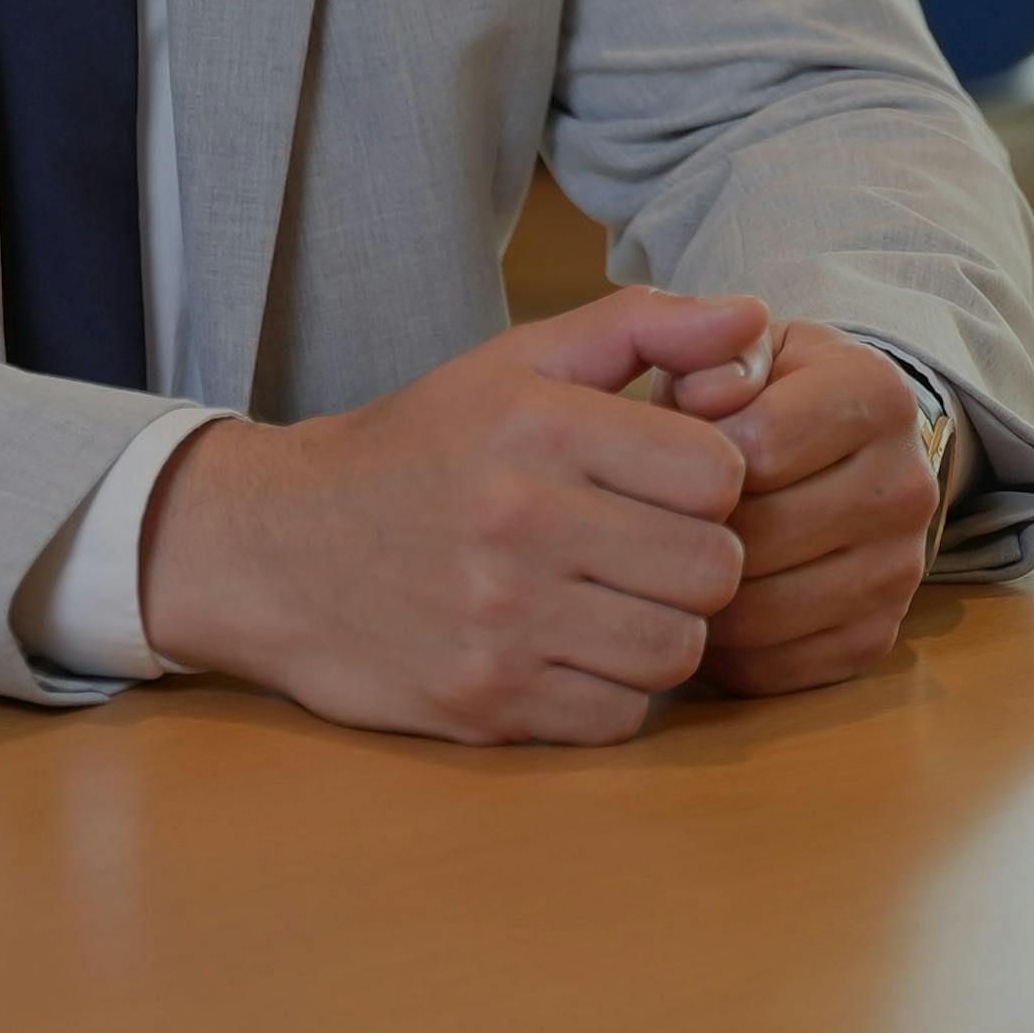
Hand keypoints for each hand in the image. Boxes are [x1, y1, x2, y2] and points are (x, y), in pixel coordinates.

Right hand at [139, 287, 760, 744]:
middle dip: (694, 559)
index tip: (664, 482)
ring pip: (678, 650)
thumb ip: (641, 327)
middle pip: (713, 569)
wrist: (277, 550)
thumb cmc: (418, 449)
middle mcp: (520, 521)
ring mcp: (501, 621)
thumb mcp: (516, 363)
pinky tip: (567, 650)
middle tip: (646, 547)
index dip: (709, 480)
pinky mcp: (484, 702)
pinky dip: (608, 691)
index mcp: (537, 425)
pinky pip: (618, 716)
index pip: (720, 473)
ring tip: (611, 599)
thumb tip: (755, 316)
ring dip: (659, 629)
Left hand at [666, 319, 939, 696]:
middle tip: (649, 519)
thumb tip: (706, 394)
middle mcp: (909, 484)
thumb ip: (709, 349)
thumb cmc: (759, 395)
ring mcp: (901, 570)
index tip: (668, 451)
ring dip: (695, 599)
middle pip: (761, 535)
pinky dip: (721, 653)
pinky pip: (777, 670)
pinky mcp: (878, 638)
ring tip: (663, 566)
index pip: (759, 443)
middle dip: (688, 530)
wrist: (830, 452)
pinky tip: (697, 610)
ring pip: (763, 612)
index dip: (690, 454)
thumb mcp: (739, 349)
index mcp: (877, 394)